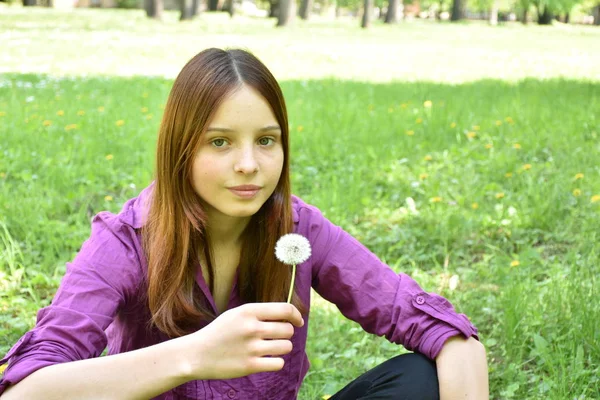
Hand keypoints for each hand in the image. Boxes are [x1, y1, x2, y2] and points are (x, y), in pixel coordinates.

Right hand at [179, 302, 303, 379]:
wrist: (196, 354)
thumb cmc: (220, 333)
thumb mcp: (237, 314)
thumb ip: (260, 314)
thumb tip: (289, 317)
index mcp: (248, 311)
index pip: (285, 310)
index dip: (296, 316)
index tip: (298, 322)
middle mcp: (251, 328)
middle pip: (288, 330)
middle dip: (286, 334)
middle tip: (275, 337)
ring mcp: (251, 348)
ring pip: (286, 346)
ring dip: (282, 348)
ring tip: (269, 348)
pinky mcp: (250, 366)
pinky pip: (278, 363)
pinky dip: (275, 362)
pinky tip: (265, 359)